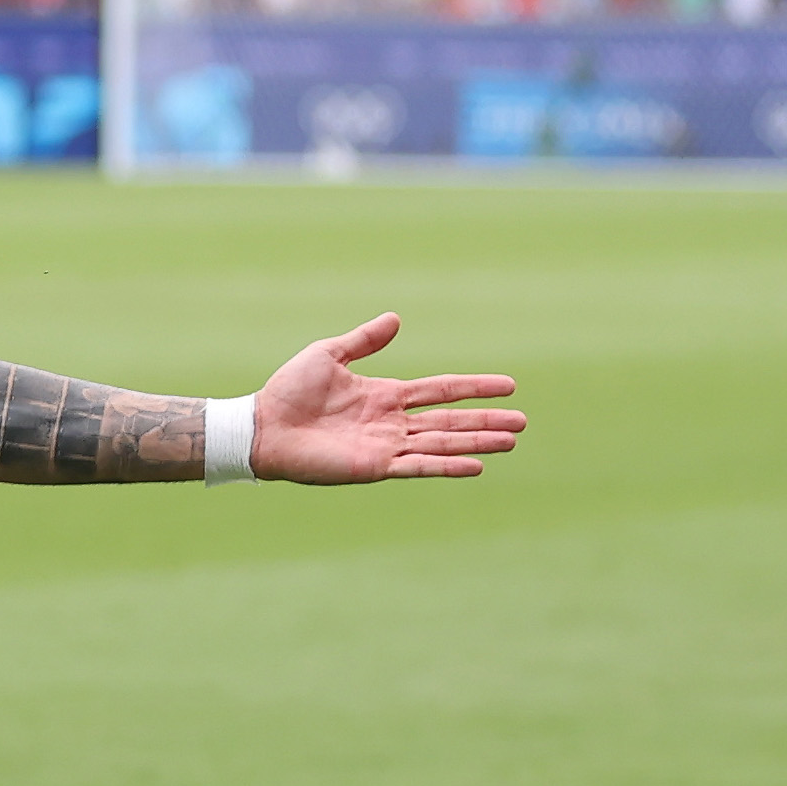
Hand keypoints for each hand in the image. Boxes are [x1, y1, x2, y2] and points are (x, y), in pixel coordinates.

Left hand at [253, 312, 525, 483]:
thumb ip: (364, 341)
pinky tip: (476, 465)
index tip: (509, 386)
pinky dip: (447, 465)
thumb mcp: (329, 355)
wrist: (263, 426)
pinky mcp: (375, 466)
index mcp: (385, 395)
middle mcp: (392, 422)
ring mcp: (387, 445)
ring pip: (443, 443)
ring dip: (477, 442)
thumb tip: (396, 318)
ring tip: (511, 440)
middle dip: (486, 420)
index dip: (474, 387)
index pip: (441, 390)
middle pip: (451, 420)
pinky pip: (419, 465)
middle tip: (523, 421)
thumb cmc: (289, 391)